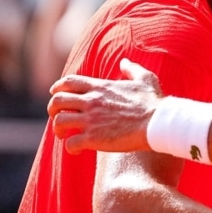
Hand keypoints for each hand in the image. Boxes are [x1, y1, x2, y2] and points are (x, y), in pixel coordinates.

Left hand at [48, 58, 163, 153]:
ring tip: (64, 135)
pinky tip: (77, 150)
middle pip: (57, 101)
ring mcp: (91, 120)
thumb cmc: (153, 103)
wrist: (158, 124)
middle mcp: (92, 101)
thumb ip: (132, 69)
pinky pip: (70, 142)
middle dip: (53, 109)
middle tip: (58, 117)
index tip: (56, 95)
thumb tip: (124, 62)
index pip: (68, 82)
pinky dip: (70, 147)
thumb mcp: (145, 79)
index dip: (57, 88)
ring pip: (59, 121)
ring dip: (58, 129)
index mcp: (100, 87)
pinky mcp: (94, 139)